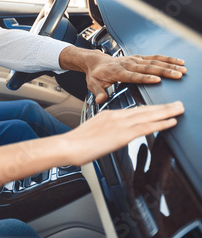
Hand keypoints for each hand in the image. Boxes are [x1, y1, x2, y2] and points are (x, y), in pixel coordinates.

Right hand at [64, 101, 183, 165]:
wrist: (68, 145)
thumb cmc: (76, 142)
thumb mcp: (91, 131)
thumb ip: (104, 131)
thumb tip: (109, 135)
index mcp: (108, 115)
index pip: (134, 110)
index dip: (149, 109)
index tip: (160, 108)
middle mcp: (116, 116)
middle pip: (144, 110)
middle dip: (162, 107)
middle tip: (177, 104)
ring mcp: (120, 124)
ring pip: (149, 115)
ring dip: (167, 112)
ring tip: (179, 109)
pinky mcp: (123, 134)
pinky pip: (146, 127)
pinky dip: (161, 123)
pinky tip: (171, 122)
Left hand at [85, 53, 185, 103]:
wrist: (96, 61)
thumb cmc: (95, 74)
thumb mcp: (92, 84)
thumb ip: (98, 92)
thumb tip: (100, 100)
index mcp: (117, 72)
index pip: (132, 76)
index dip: (144, 78)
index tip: (156, 79)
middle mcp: (127, 64)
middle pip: (147, 68)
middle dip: (164, 71)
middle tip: (177, 75)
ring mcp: (133, 60)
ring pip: (153, 62)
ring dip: (169, 65)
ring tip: (182, 69)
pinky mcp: (138, 58)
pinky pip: (154, 58)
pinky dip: (167, 59)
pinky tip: (178, 62)